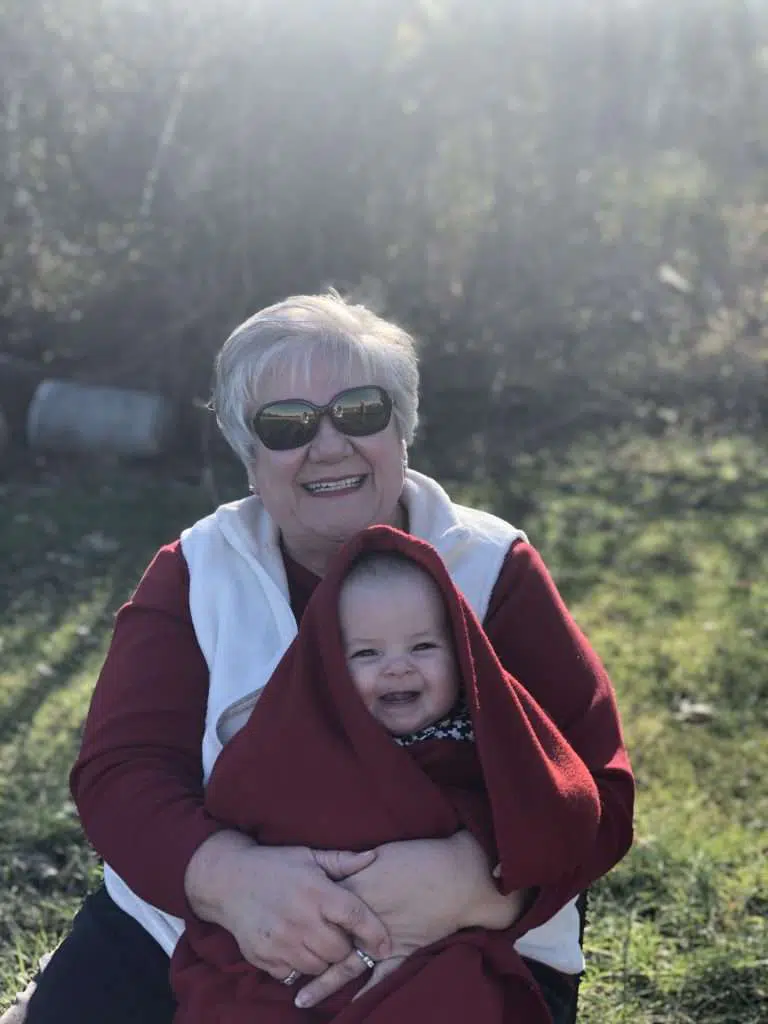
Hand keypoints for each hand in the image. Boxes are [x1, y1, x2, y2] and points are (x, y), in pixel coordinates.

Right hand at [184, 831, 390, 982]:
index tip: (386, 945)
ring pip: (319, 966)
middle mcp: (299, 919)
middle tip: (341, 936)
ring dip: (325, 958)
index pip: (355, 916)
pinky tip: (297, 947)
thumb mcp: (308, 856)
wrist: (227, 880)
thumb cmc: (274, 865)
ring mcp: (281, 941)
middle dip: (346, 946)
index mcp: (315, 891)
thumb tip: (374, 857)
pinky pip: (294, 974)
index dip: (375, 933)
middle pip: (340, 950)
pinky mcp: (265, 958)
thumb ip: (342, 861)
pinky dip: (300, 966)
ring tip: (319, 940)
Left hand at [295, 831, 524, 1007]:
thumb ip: (354, 865)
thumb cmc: (421, 858)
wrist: (458, 874)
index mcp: (357, 889)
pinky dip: (364, 994)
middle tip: (278, 966)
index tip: (276, 922)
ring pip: (345, 964)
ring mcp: (382, 938)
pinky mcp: (402, 950)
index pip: (319, 906)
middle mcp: (363, 917)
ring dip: (323, 981)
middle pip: (325, 938)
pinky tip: (348, 1011)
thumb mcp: (381, 855)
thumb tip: (332, 870)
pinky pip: (379, 978)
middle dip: (303, 952)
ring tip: (299, 998)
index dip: (299, 916)